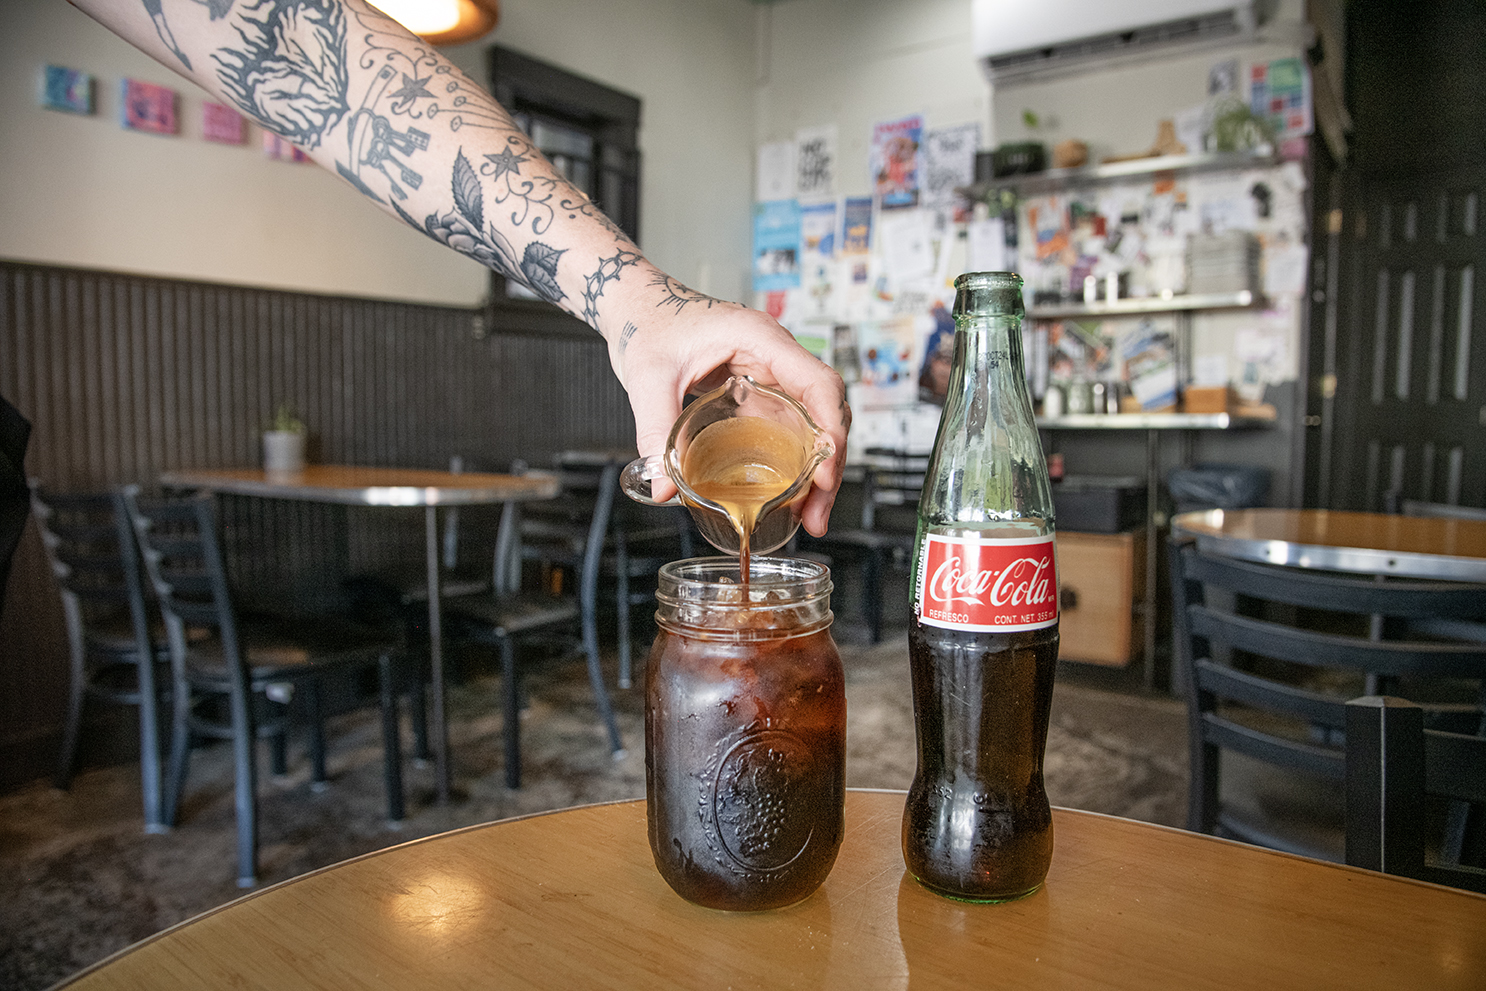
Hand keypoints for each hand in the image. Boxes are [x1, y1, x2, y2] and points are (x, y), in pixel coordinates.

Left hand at [611, 293, 848, 537]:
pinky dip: (797, 461)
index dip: (830, 427)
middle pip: (826, 409)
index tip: (824, 471)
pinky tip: (791, 494)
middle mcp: (775, 355)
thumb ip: (655, 430)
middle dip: (830, 463)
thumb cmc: (648, 322)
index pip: (816, 382)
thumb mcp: (648, 378)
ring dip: (819, 468)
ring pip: (815, 422)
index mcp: (759, 338)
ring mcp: (771, 374)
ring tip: (811, 515)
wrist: (638, 307)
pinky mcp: (759, 392)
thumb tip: (665, 488)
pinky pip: (791, 427)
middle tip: (818, 512)